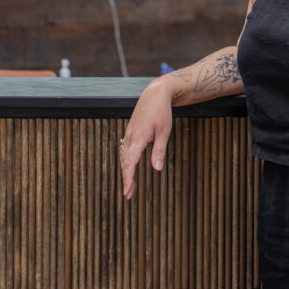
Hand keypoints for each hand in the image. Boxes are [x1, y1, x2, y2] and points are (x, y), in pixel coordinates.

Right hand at [119, 77, 172, 199]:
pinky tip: (130, 167)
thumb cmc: (161, 112)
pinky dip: (126, 161)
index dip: (128, 178)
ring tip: (130, 186)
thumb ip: (159, 150)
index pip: (130, 163)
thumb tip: (157, 169)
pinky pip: (126, 149)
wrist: (154, 94)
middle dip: (126, 179)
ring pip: (124, 156)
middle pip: (125, 162)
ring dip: (126, 171)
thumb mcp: (164, 132)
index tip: (127, 191)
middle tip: (129, 195)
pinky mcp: (131, 131)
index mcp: (138, 137)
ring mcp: (129, 133)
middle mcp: (131, 136)